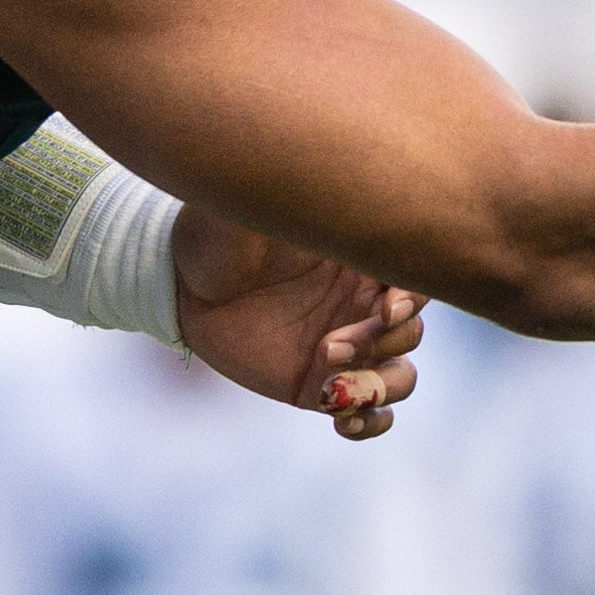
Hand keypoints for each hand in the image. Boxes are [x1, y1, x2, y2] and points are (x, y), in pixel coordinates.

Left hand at [168, 206, 426, 438]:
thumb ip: (295, 198)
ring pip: (399, 377)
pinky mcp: (316, 384)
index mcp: (363, 259)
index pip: (416, 280)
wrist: (178, 280)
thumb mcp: (256, 208)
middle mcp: (363, 303)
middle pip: (410, 333)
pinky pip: (364, 411)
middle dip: (381, 345)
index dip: (413, 300)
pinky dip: (368, 422)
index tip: (385, 309)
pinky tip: (345, 420)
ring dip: (377, 388)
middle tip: (330, 346)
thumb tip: (323, 172)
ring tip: (333, 391)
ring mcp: (345, 346)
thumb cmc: (220, 232)